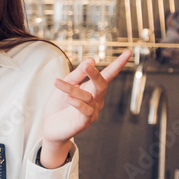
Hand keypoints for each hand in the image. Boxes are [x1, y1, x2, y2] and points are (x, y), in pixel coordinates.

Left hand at [40, 51, 130, 166]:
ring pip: (87, 97)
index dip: (118, 64)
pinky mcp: (84, 123)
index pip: (108, 75)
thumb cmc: (59, 104)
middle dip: (96, 75)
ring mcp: (92, 112)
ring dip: (71, 89)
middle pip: (102, 85)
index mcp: (93, 89)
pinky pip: (85, 111)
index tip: (128, 52)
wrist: (50, 126)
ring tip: (57, 83)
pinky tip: (68, 98)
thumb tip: (91, 60)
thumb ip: (78, 73)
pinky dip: (77, 103)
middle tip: (88, 66)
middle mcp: (96, 100)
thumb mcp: (66, 85)